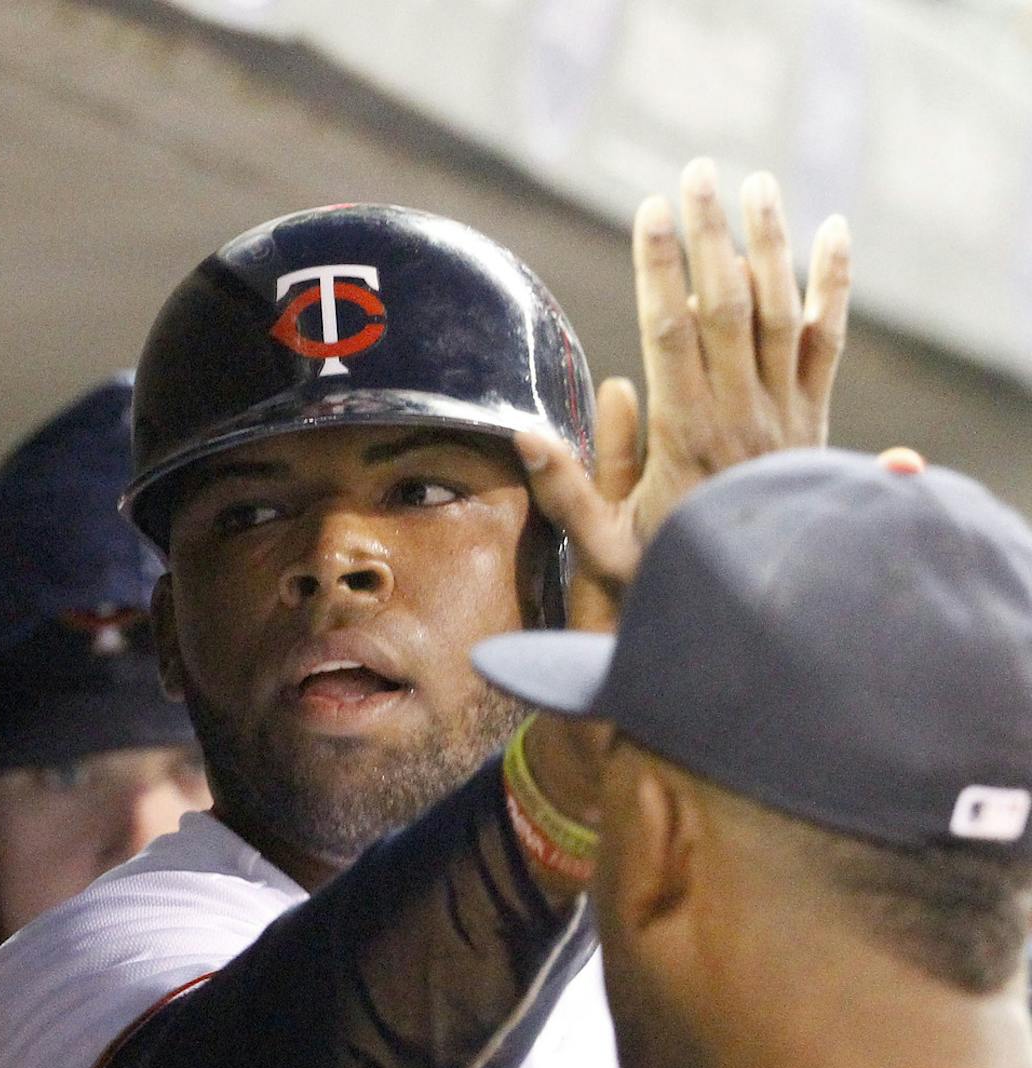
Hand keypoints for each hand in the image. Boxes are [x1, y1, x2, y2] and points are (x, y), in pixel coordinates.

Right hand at [518, 158, 852, 631]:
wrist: (766, 608)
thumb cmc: (675, 579)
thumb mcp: (604, 548)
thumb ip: (567, 489)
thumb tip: (522, 433)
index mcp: (686, 435)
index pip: (673, 331)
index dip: (662, 268)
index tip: (651, 213)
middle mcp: (741, 412)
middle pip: (728, 304)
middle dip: (711, 233)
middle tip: (696, 172)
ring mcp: (784, 410)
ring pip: (781, 309)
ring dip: (769, 241)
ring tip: (755, 184)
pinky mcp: (812, 415)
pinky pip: (826, 338)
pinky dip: (833, 283)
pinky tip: (830, 233)